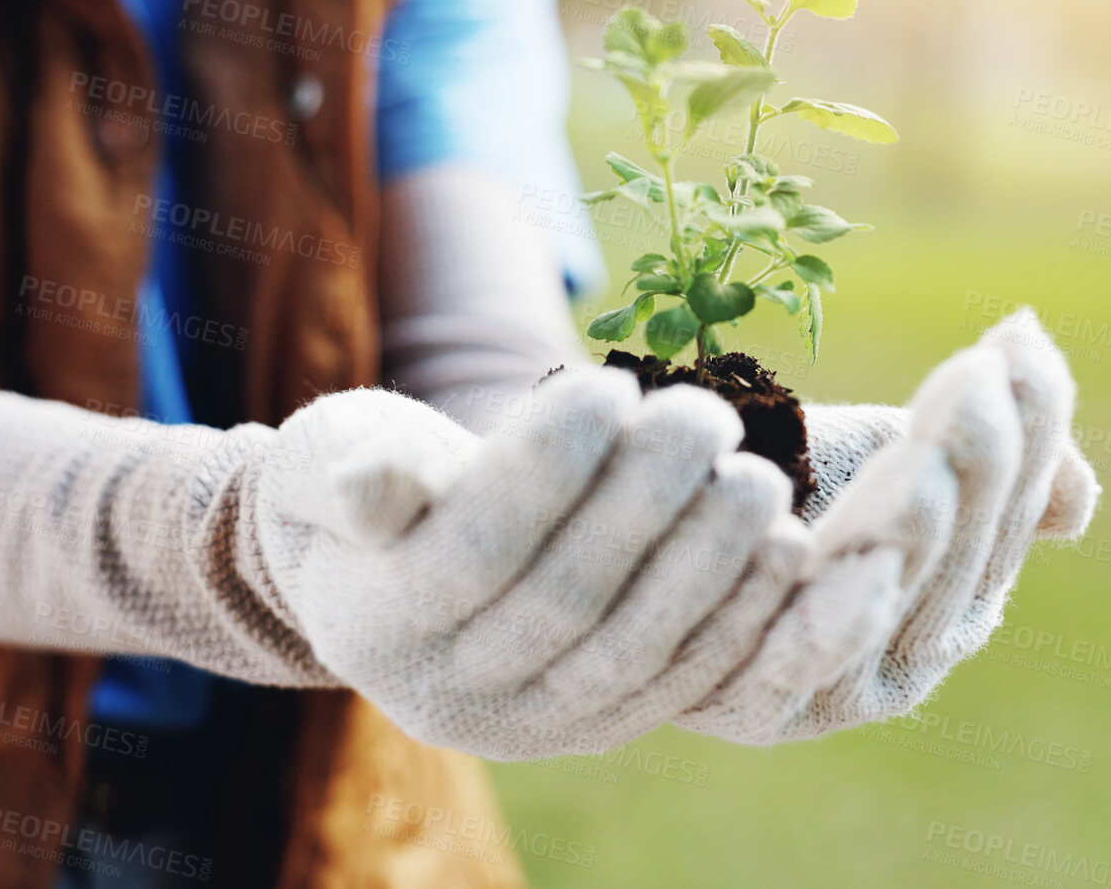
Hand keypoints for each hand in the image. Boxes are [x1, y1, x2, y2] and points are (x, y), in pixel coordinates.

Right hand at [254, 369, 903, 759]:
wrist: (390, 575)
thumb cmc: (360, 485)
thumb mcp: (322, 461)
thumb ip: (343, 468)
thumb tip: (368, 481)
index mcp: (371, 626)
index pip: (470, 550)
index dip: (544, 469)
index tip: (609, 384)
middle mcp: (449, 696)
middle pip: (564, 603)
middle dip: (646, 505)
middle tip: (707, 418)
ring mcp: (531, 725)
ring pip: (634, 653)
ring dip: (710, 567)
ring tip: (759, 479)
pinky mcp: (602, 726)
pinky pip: (683, 683)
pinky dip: (742, 621)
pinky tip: (788, 551)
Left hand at [676, 308, 1098, 741]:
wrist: (646, 513)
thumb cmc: (783, 478)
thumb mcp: (891, 456)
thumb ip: (981, 461)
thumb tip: (1075, 497)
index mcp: (956, 599)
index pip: (1006, 514)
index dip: (1025, 433)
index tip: (1013, 345)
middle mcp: (906, 658)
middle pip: (955, 558)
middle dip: (974, 466)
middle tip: (973, 378)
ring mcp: (830, 691)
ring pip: (885, 602)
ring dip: (911, 526)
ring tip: (923, 456)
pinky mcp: (746, 704)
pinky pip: (792, 666)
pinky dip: (828, 620)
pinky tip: (857, 558)